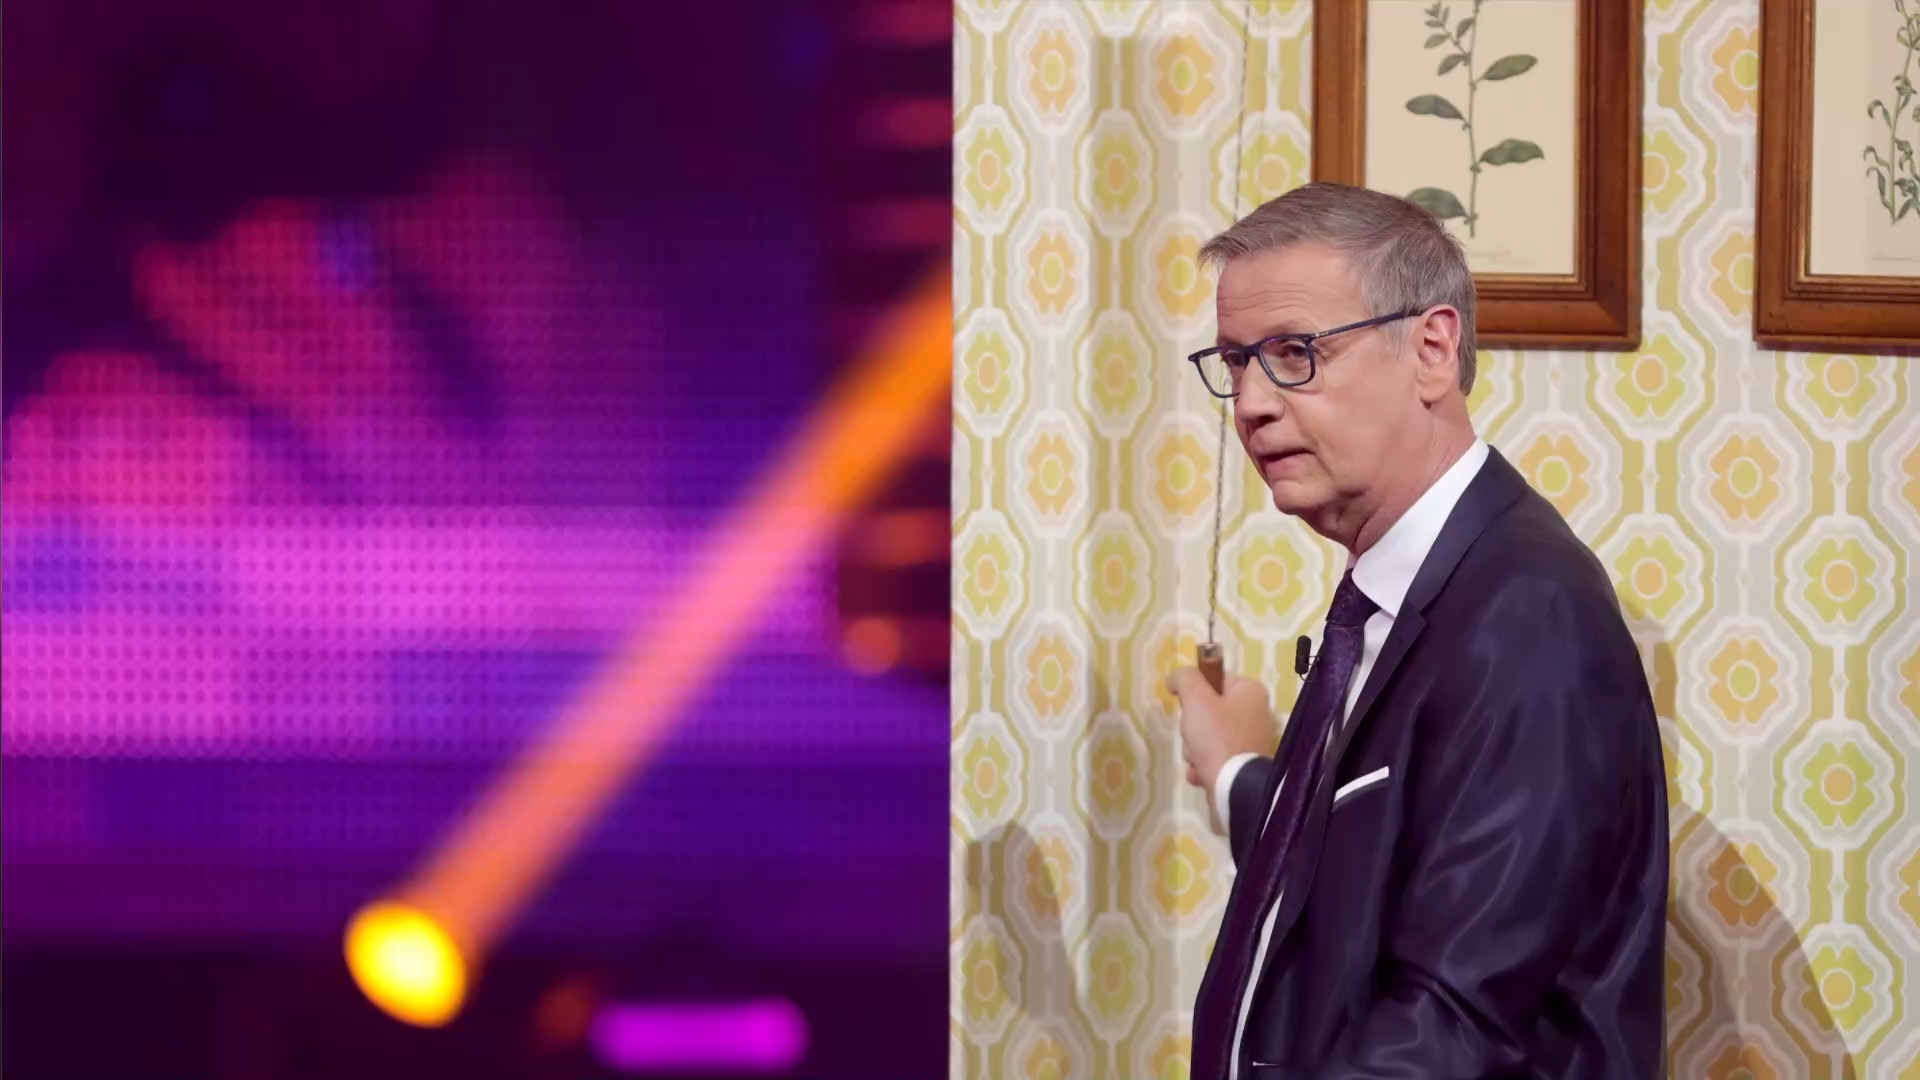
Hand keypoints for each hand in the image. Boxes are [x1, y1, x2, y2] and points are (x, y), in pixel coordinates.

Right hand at [1165, 667, 1278, 792]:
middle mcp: (1255, 712)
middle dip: (1192, 726)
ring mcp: (1249, 739)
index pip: (1213, 679)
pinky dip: (1203, 764)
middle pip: (1207, 709)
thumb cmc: (1216, 735)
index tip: (1185, 705)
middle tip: (1192, 734)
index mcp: (1250, 691)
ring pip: (1207, 735)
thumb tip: (1175, 678)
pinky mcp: (1243, 762)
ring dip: (1194, 748)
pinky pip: (1214, 756)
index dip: (1194, 691)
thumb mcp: (1196, 699)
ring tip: (1197, 758)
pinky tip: (1201, 772)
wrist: (1234, 786)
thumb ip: (1184, 678)